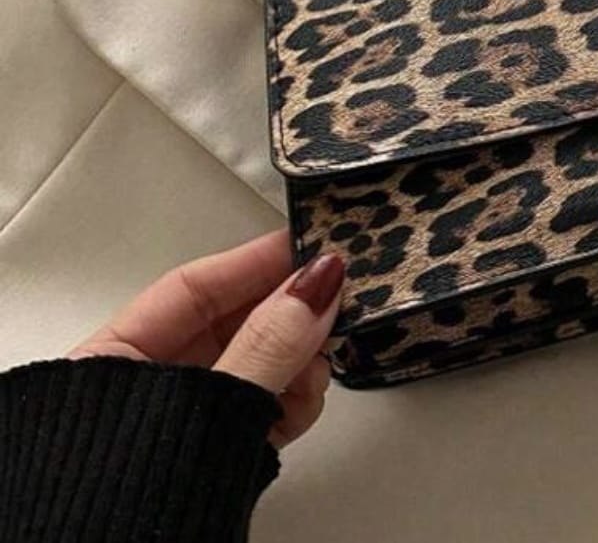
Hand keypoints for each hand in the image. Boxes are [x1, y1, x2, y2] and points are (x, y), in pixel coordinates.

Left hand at [68, 230, 344, 447]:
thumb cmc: (113, 515)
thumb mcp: (202, 411)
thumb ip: (264, 347)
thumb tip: (314, 286)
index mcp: (105, 362)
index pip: (192, 288)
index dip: (255, 263)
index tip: (310, 245)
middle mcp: (137, 389)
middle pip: (226, 327)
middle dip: (282, 318)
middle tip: (329, 305)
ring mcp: (174, 427)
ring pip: (248, 368)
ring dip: (291, 361)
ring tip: (316, 368)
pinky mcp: (205, 459)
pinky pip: (254, 410)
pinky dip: (284, 400)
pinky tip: (302, 403)